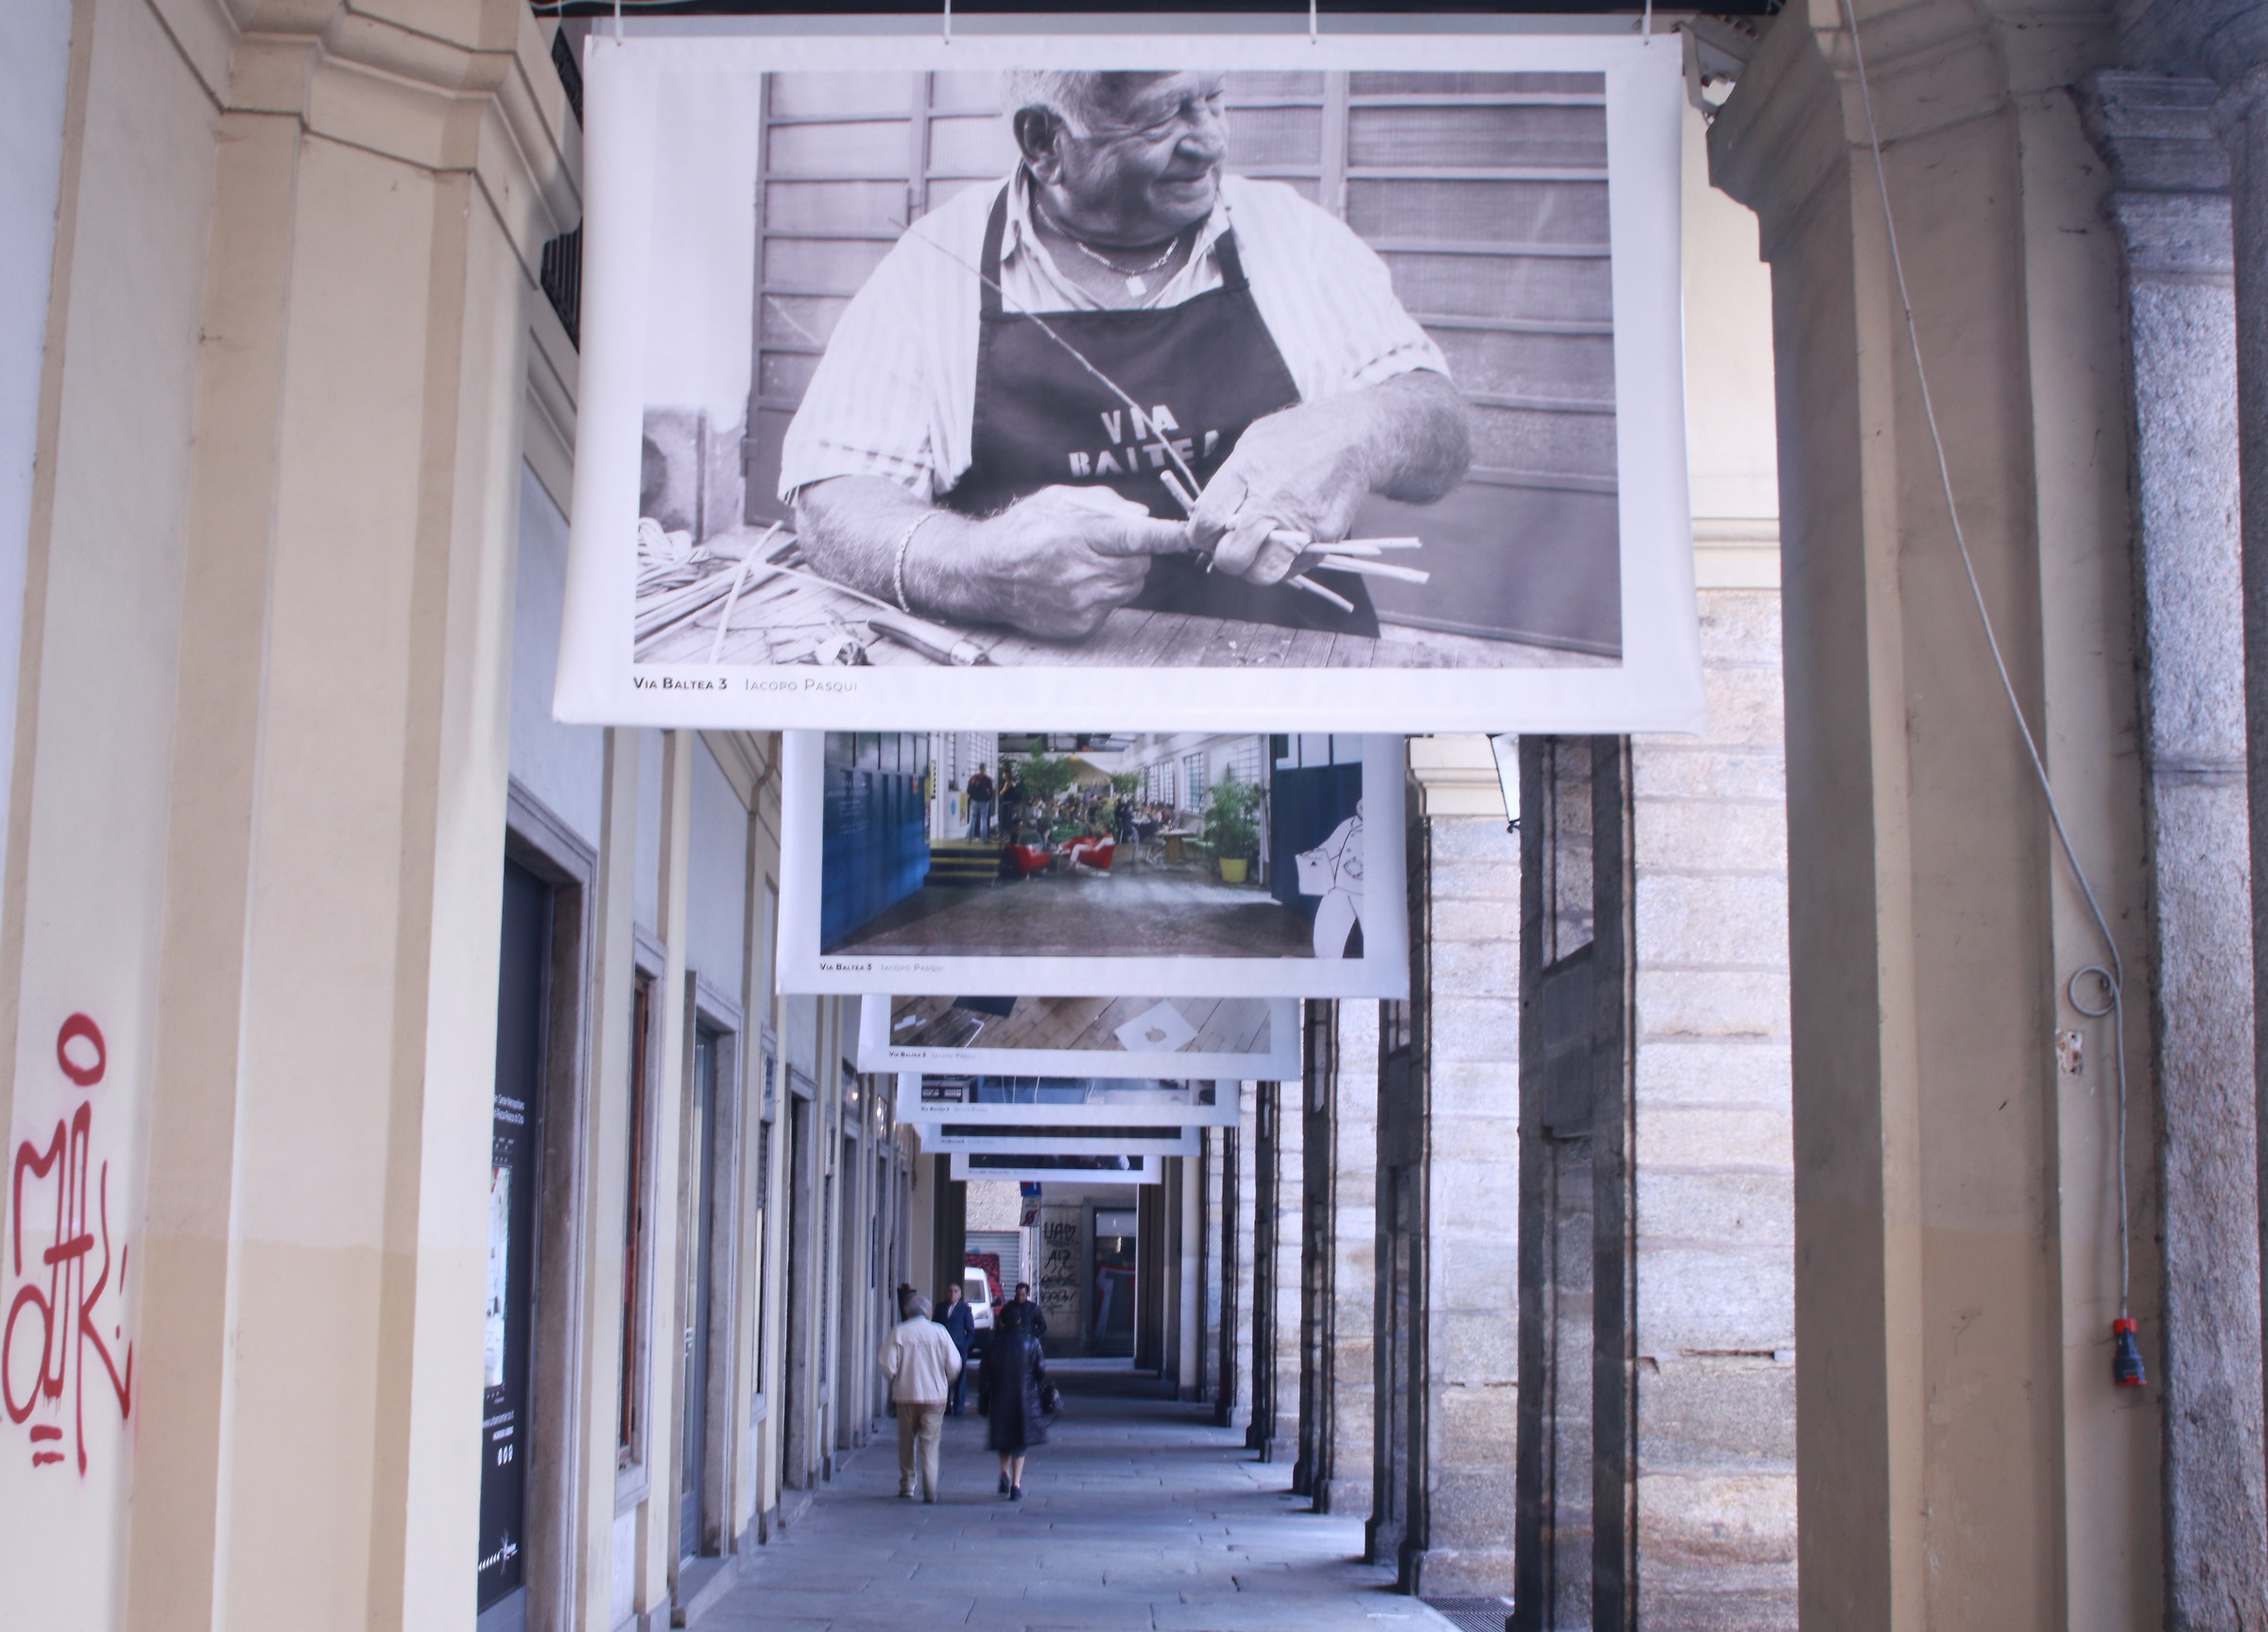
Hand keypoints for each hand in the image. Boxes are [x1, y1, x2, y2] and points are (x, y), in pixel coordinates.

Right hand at [944, 485, 1190, 638]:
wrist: (986, 573)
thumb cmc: (1025, 530)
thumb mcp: (1061, 500)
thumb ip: (1105, 503)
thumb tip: (1142, 516)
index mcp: (1081, 533)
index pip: (1136, 535)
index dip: (1168, 535)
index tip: (1194, 534)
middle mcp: (1082, 570)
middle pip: (1140, 564)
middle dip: (1132, 553)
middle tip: (1103, 546)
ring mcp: (1081, 602)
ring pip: (1129, 587)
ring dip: (1119, 575)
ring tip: (1083, 564)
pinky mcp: (1080, 624)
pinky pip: (1112, 607)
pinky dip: (1103, 596)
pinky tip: (1074, 585)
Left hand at [1187, 397, 1376, 583]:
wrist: (1353, 437)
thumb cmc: (1298, 436)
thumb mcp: (1252, 443)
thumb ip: (1227, 480)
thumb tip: (1205, 515)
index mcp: (1247, 472)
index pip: (1206, 522)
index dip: (1200, 535)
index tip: (1207, 533)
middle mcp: (1272, 501)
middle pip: (1231, 556)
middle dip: (1225, 556)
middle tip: (1231, 545)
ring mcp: (1300, 523)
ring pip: (1262, 574)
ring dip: (1254, 568)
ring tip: (1257, 550)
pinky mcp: (1323, 537)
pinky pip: (1292, 569)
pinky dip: (1283, 563)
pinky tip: (1284, 541)